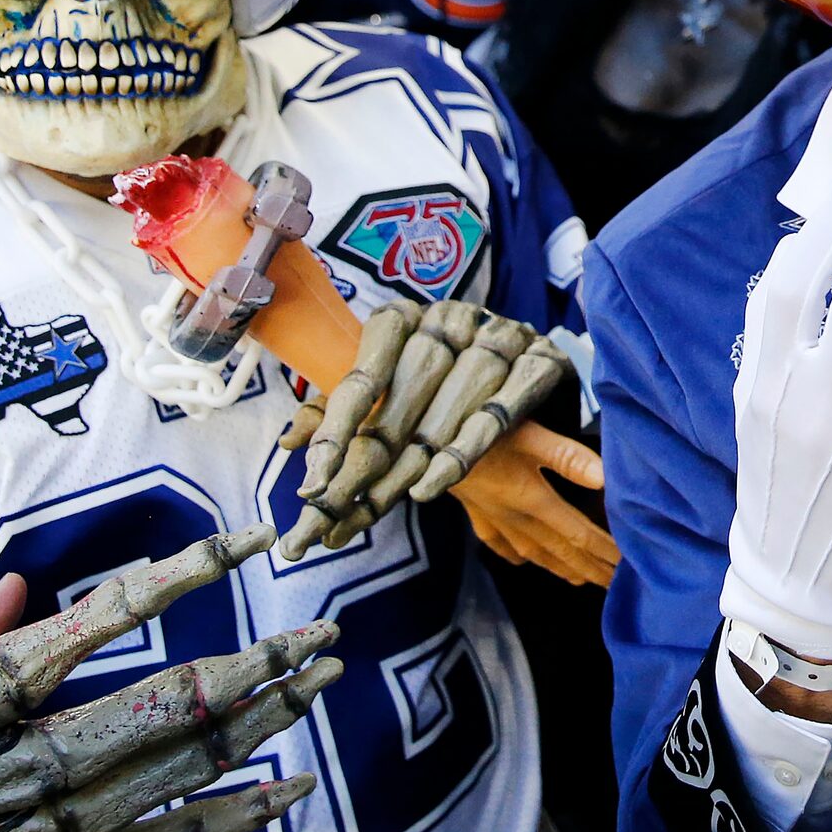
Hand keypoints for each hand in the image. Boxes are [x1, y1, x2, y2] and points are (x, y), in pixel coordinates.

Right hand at [0, 498, 333, 831]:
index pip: (94, 623)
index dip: (179, 576)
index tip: (249, 541)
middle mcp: (17, 767)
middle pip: (158, 705)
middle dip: (253, 664)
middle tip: (323, 632)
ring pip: (175, 771)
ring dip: (259, 725)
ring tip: (321, 683)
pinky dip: (234, 818)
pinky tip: (290, 787)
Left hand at [274, 298, 577, 557]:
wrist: (533, 367)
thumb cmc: (446, 383)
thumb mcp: (392, 392)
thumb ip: (340, 412)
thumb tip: (288, 443)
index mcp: (407, 317)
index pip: (364, 372)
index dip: (335, 428)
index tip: (311, 481)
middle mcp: (452, 319)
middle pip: (405, 395)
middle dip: (367, 460)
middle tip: (334, 513)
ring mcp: (501, 336)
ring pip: (451, 405)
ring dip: (412, 463)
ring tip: (377, 508)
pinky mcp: (542, 362)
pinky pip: (499, 412)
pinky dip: (463, 452)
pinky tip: (430, 487)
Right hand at [453, 419, 618, 586]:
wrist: (424, 441)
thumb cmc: (479, 431)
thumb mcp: (528, 435)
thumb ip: (567, 457)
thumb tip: (607, 478)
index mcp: (534, 501)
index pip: (579, 534)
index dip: (605, 551)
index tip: (628, 566)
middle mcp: (516, 518)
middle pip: (561, 550)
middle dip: (590, 568)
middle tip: (614, 585)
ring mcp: (493, 519)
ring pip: (534, 552)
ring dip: (561, 568)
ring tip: (582, 581)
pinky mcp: (475, 512)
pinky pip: (500, 543)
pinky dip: (517, 555)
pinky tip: (523, 561)